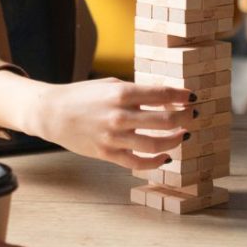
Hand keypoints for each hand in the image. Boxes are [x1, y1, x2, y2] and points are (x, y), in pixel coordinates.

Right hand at [36, 77, 195, 169]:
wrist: (52, 113)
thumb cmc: (83, 95)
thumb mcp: (110, 84)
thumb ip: (136, 91)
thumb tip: (165, 96)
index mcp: (121, 93)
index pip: (162, 94)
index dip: (182, 96)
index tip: (192, 97)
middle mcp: (119, 115)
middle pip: (165, 120)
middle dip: (185, 118)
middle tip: (193, 116)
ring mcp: (113, 137)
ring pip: (155, 144)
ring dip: (175, 140)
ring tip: (183, 135)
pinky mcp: (107, 154)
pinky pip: (137, 162)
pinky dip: (155, 162)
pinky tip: (166, 156)